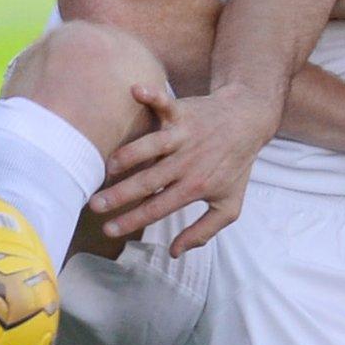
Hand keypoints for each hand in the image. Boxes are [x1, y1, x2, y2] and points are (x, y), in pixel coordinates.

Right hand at [88, 83, 275, 255]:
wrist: (250, 121)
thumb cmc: (235, 165)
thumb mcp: (229, 204)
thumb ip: (203, 231)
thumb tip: (174, 252)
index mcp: (195, 186)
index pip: (159, 207)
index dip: (133, 220)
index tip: (109, 230)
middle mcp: (187, 162)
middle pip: (149, 181)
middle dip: (120, 194)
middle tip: (95, 204)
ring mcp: (184, 135)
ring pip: (152, 146)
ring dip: (129, 154)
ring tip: (108, 166)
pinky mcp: (182, 112)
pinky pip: (165, 103)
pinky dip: (151, 96)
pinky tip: (135, 91)